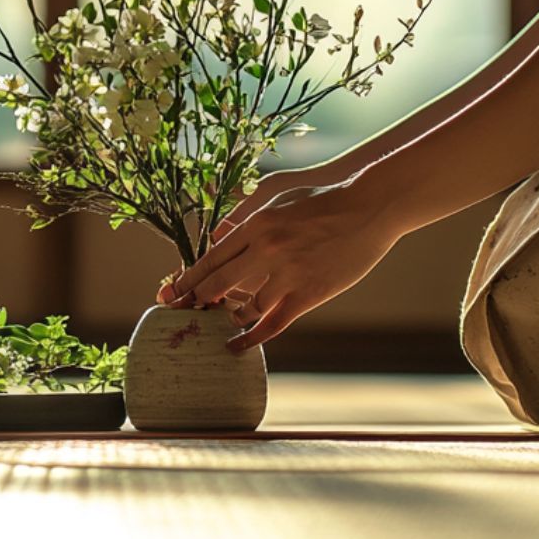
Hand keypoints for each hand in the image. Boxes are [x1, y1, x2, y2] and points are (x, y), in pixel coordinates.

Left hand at [158, 174, 400, 351]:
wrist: (368, 207)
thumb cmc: (322, 196)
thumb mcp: (277, 194)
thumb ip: (244, 213)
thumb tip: (217, 234)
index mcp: (257, 224)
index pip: (212, 258)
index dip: (188, 278)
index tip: (170, 292)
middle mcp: (267, 249)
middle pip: (219, 284)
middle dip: (195, 299)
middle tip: (178, 311)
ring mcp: (289, 274)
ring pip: (246, 307)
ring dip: (230, 315)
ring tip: (223, 318)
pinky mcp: (309, 293)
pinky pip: (274, 323)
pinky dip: (252, 337)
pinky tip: (236, 344)